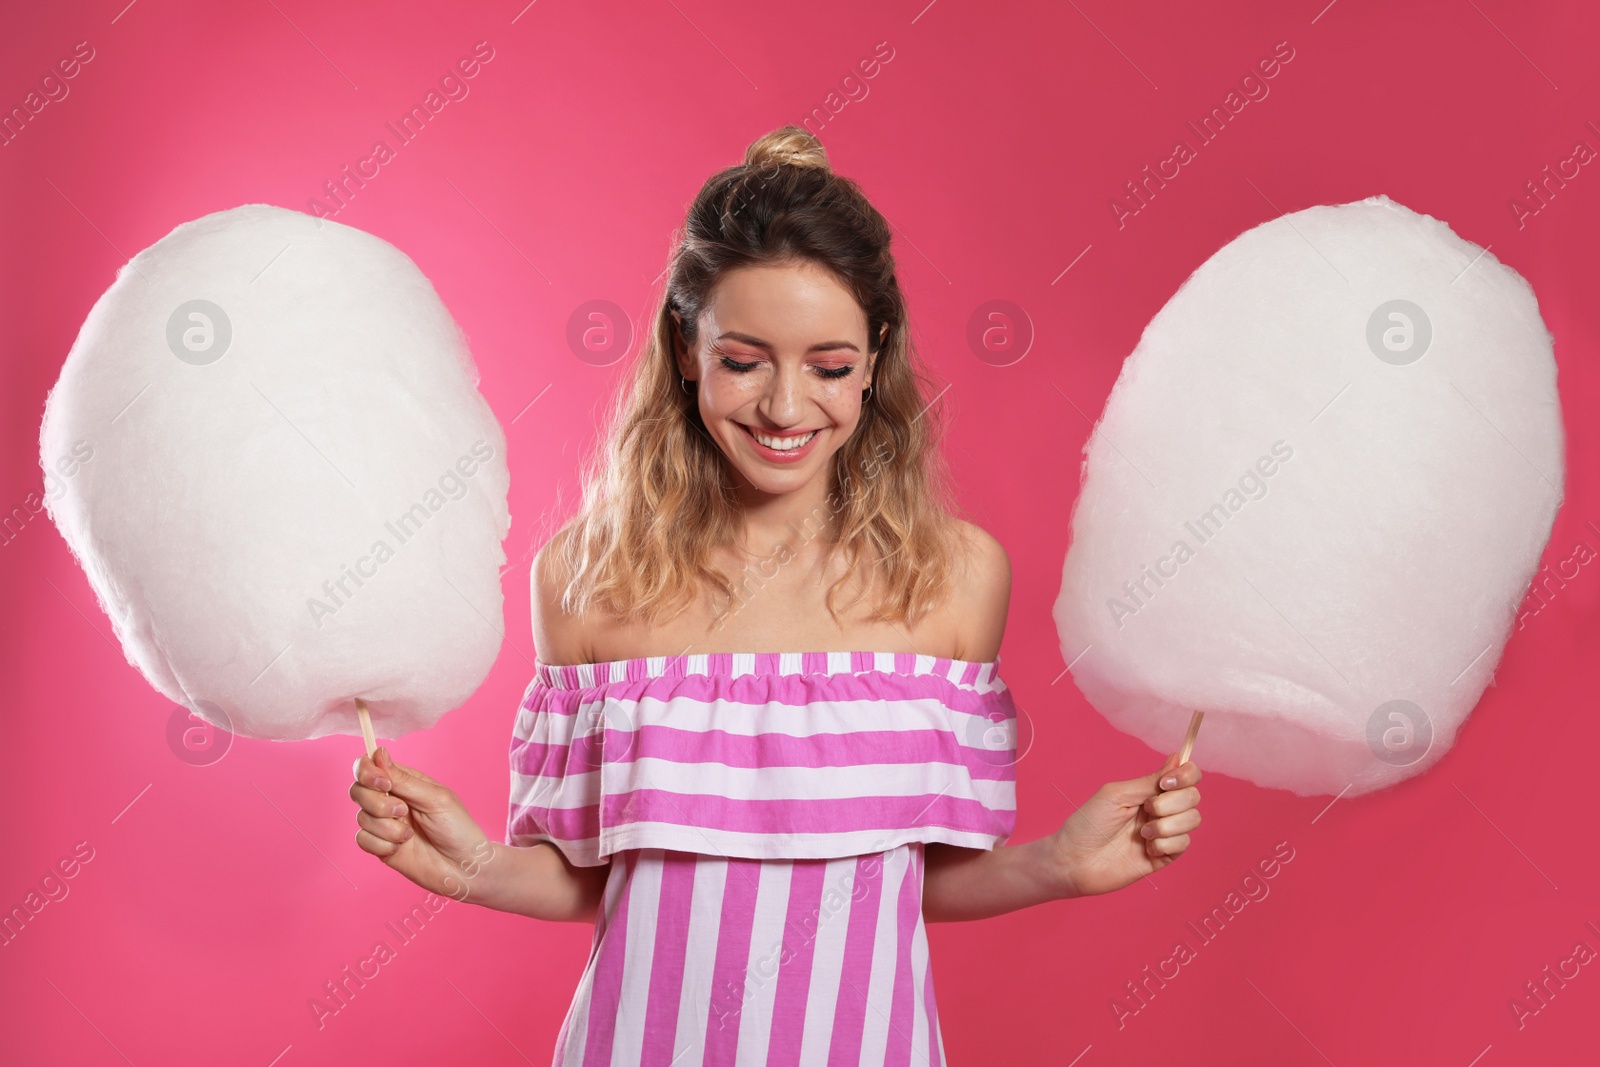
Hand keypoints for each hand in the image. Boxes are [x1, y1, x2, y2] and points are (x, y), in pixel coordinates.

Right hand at [349, 747, 496, 900]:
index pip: (369, 767)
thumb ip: (403, 779)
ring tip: (409, 834)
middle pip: (358, 790)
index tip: (384, 784)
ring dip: (386, 827)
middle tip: (402, 811)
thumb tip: (378, 753)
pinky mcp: (380, 846)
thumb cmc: (457, 828)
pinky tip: (401, 847)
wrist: (462, 867)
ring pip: (361, 817)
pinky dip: (382, 844)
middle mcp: (390, 800)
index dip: (367, 772)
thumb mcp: (434, 798)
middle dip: (376, 802)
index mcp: (404, 782)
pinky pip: (362, 839)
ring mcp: (384, 824)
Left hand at [1050, 751, 1201, 897]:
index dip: (1186, 775)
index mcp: (1150, 791)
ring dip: (1167, 825)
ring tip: (1142, 833)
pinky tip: (1146, 849)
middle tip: (1146, 809)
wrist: (1075, 860)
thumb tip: (1176, 758)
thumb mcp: (1117, 795)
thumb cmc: (1089, 823)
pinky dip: (1165, 844)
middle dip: (1171, 803)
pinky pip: (1184, 844)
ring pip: (1193, 820)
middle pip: (1194, 796)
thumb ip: (1149, 781)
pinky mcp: (1165, 855)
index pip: (1187, 776)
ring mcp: (1165, 832)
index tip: (1166, 783)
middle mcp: (1162, 809)